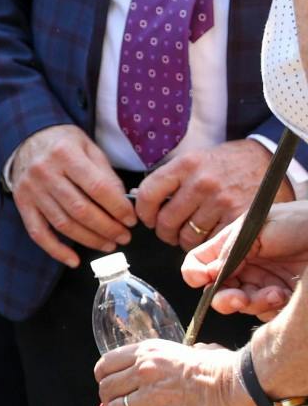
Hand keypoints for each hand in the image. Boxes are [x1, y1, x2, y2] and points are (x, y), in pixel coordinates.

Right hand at [8, 124, 137, 266]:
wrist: (26, 137)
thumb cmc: (63, 143)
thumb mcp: (88, 147)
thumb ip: (105, 174)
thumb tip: (124, 205)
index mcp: (65, 153)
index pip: (98, 188)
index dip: (118, 208)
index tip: (131, 219)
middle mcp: (44, 171)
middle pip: (81, 210)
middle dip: (108, 228)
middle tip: (124, 237)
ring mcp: (31, 189)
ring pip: (63, 224)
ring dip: (90, 240)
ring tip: (109, 245)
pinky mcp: (21, 202)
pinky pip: (37, 232)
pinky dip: (56, 250)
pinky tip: (74, 260)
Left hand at [95, 339, 259, 405]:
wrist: (244, 385)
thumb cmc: (224, 368)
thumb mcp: (188, 350)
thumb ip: (172, 357)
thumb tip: (177, 360)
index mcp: (148, 352)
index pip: (105, 365)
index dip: (105, 380)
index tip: (114, 389)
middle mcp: (145, 370)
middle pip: (106, 389)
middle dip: (111, 402)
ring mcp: (155, 396)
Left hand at [136, 139, 284, 251]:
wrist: (265, 162)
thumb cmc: (224, 163)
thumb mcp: (194, 159)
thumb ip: (170, 179)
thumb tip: (141, 200)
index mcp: (185, 164)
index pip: (149, 193)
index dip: (143, 211)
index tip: (146, 218)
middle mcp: (202, 182)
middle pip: (166, 220)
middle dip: (163, 231)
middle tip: (167, 232)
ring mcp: (222, 201)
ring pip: (188, 236)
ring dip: (183, 241)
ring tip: (187, 235)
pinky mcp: (241, 218)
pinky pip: (212, 242)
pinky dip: (206, 245)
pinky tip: (206, 238)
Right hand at [184, 202, 307, 319]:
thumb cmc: (298, 221)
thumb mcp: (258, 227)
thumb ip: (231, 249)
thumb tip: (210, 272)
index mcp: (233, 245)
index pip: (201, 260)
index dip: (195, 272)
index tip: (201, 280)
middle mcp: (245, 266)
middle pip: (218, 288)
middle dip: (223, 298)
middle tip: (236, 300)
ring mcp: (263, 282)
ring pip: (241, 303)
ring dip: (252, 302)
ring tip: (274, 293)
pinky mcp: (282, 297)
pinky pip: (265, 312)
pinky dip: (269, 307)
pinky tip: (282, 295)